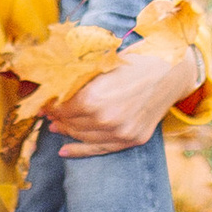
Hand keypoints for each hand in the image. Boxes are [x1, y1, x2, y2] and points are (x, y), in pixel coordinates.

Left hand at [46, 30, 204, 151]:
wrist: (170, 71)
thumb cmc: (133, 61)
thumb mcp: (100, 64)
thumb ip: (75, 79)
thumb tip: (50, 87)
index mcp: (94, 98)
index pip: (60, 107)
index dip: (49, 104)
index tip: (41, 100)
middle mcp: (106, 120)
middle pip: (70, 123)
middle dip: (56, 116)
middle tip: (47, 111)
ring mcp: (121, 133)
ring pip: (83, 136)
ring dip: (66, 131)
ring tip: (56, 124)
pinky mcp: (132, 139)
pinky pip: (100, 149)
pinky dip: (79, 151)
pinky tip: (64, 150)